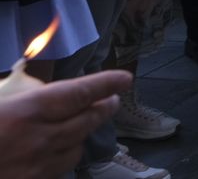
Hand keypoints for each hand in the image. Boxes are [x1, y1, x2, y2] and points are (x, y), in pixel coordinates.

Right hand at [0, 69, 130, 178]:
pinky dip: (62, 158)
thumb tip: (46, 95)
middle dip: (104, 108)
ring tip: (82, 125)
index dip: (106, 84)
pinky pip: (58, 170)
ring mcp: (38, 167)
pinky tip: (55, 152)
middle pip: (87, 121)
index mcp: (28, 112)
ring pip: (77, 149)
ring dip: (82, 135)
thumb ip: (21, 99)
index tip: (124, 79)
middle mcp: (40, 140)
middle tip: (113, 99)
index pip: (80, 94)